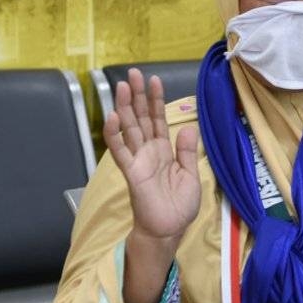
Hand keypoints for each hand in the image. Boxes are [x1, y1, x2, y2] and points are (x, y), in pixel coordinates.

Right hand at [103, 68, 200, 249]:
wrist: (168, 229)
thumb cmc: (178, 206)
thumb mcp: (190, 174)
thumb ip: (187, 151)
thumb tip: (189, 126)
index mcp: (163, 151)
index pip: (157, 120)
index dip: (156, 100)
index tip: (154, 80)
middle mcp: (148, 151)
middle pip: (141, 118)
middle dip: (137, 96)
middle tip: (132, 73)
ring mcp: (137, 160)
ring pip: (129, 128)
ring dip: (125, 107)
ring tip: (122, 86)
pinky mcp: (131, 172)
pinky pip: (120, 151)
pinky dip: (114, 134)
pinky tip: (112, 117)